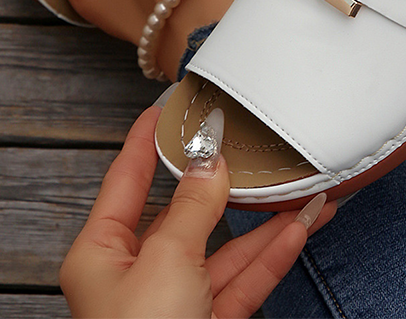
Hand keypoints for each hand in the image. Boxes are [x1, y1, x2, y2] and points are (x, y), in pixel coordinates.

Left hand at [60, 106, 335, 317]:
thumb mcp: (166, 262)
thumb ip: (193, 206)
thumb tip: (210, 159)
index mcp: (103, 253)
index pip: (126, 178)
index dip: (146, 138)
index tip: (168, 105)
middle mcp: (137, 273)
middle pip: (186, 212)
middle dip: (226, 182)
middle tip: (250, 144)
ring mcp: (176, 300)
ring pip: (225, 247)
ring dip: (265, 221)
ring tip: (302, 189)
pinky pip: (244, 280)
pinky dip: (272, 255)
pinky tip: (300, 227)